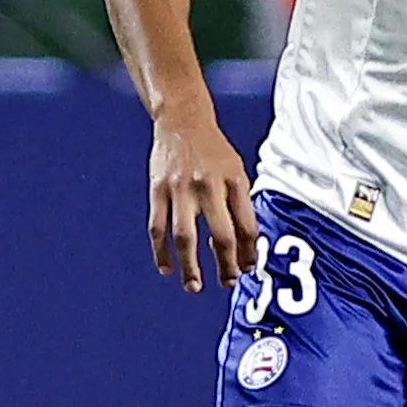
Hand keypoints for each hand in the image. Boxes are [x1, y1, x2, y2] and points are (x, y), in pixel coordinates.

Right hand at [145, 108, 257, 294]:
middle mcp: (208, 186)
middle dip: (225, 265)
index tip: (246, 270)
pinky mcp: (157, 190)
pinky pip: (158, 227)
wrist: (182, 120)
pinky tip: (165, 268)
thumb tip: (245, 248)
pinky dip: (160, 251)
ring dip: (189, 265)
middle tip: (226, 283)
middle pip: (220, 235)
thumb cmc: (214, 152)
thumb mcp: (237, 172)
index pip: (246, 226)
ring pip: (185, 236)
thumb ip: (241, 206)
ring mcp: (180, 188)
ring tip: (194, 286)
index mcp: (233, 181)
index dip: (248, 252)